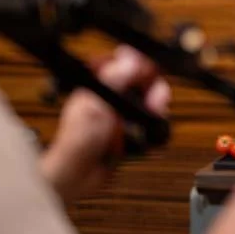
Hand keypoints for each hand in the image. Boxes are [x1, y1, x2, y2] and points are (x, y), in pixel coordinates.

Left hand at [40, 45, 170, 203]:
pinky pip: (151, 125)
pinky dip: (155, 129)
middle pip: (143, 83)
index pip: (126, 64)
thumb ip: (114, 80)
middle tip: (157, 100)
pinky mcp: (131, 132)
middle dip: (154, 90)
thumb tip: (129, 57)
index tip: (151, 73)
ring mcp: (122, 115)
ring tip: (156, 116)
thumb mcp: (96, 105)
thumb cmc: (77, 141)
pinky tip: (153, 134)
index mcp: (99, 84)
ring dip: (157, 109)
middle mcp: (112, 97)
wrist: (78, 177)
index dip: (142, 66)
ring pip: (150, 103)